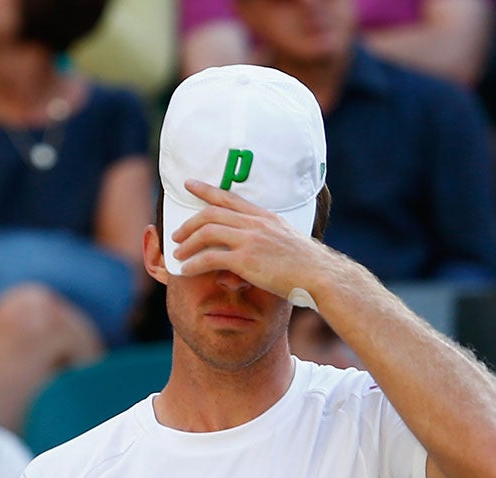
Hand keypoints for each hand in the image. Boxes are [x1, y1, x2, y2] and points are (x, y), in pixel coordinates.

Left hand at [170, 180, 331, 302]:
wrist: (318, 275)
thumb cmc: (305, 265)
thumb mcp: (284, 243)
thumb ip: (262, 243)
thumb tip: (242, 259)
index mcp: (264, 216)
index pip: (229, 197)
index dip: (206, 189)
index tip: (189, 184)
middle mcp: (255, 223)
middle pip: (212, 213)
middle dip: (189, 222)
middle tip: (176, 234)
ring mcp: (250, 239)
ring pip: (207, 232)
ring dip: (187, 243)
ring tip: (177, 253)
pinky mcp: (246, 259)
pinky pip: (210, 257)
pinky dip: (193, 264)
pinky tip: (185, 270)